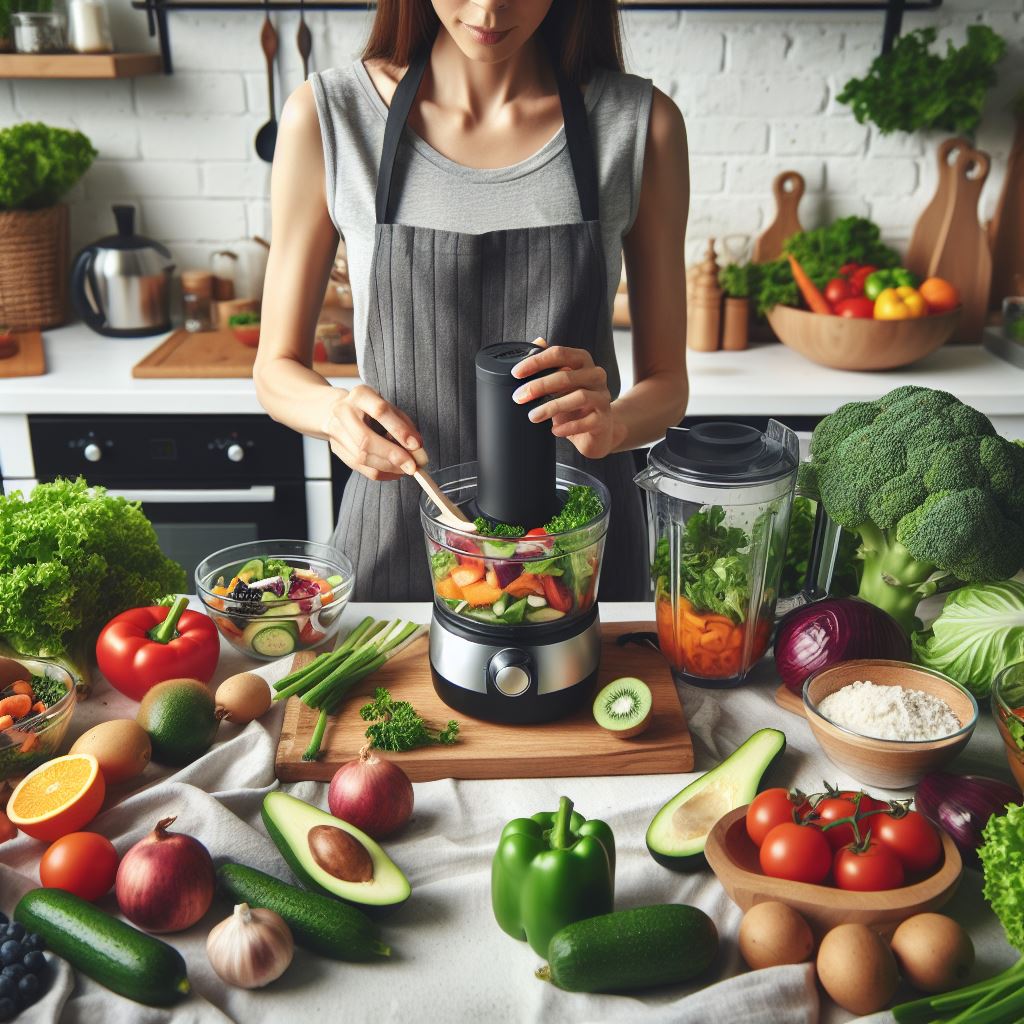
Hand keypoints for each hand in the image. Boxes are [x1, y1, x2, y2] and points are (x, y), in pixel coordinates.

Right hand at [323, 385, 422, 481]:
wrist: (334, 410)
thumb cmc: (369, 408)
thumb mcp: (388, 407)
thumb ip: (403, 425)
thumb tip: (417, 449)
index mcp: (361, 395)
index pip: (380, 412)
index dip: (399, 430)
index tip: (416, 445)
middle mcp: (344, 412)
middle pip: (366, 440)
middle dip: (392, 456)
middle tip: (412, 466)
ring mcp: (336, 432)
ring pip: (362, 457)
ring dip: (388, 467)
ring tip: (405, 469)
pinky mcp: (336, 449)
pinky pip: (359, 467)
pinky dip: (380, 473)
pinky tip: (394, 472)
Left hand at [511, 340, 625, 459]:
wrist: (598, 429)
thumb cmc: (575, 403)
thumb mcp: (560, 382)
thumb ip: (550, 364)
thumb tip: (537, 341)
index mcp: (583, 361)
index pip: (559, 353)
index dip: (536, 362)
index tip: (516, 373)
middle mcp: (596, 375)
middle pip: (566, 376)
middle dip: (539, 386)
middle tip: (519, 397)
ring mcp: (603, 397)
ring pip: (579, 396)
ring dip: (551, 407)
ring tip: (533, 416)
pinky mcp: (604, 419)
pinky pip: (586, 422)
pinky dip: (568, 427)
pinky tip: (554, 430)